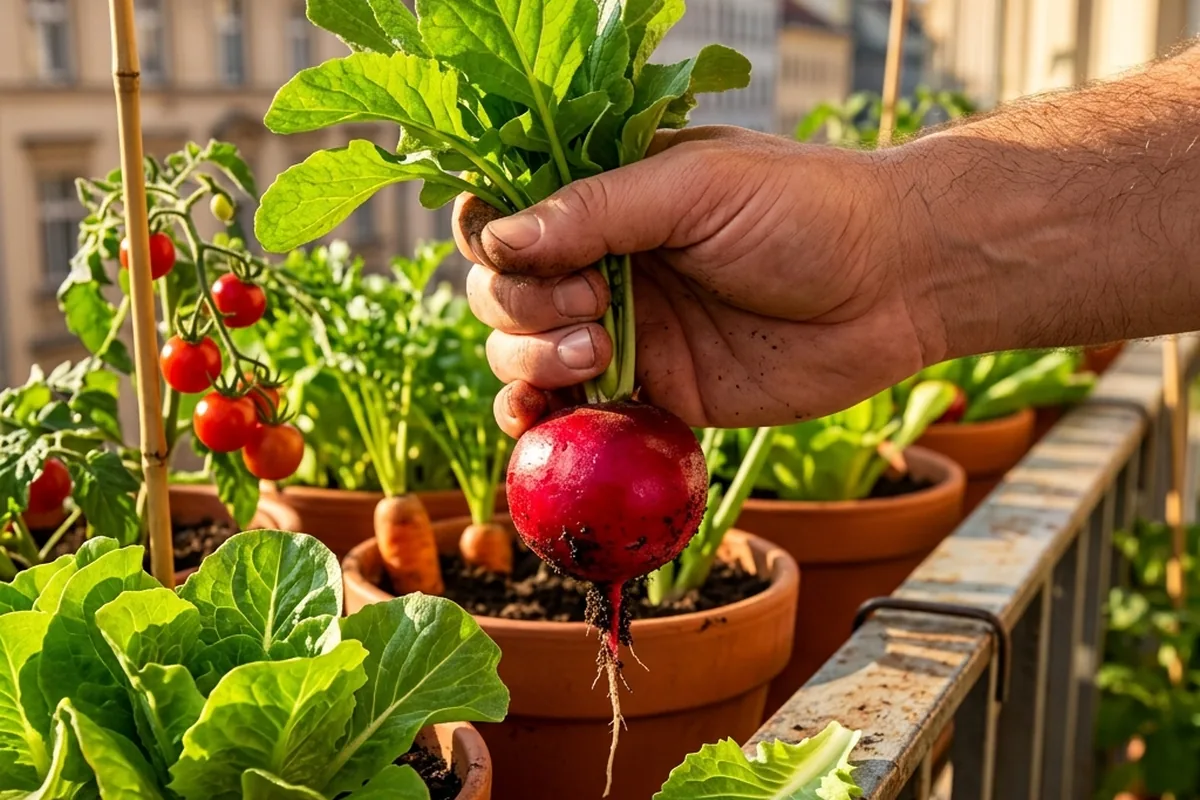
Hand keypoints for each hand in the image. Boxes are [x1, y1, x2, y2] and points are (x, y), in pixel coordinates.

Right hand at [455, 126, 939, 436]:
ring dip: (528, 363)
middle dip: (521, 307)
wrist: (896, 283)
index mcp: (607, 201)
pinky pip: (577, 419)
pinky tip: (541, 423)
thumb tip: (499, 240)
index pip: (505, 219)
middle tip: (591, 305)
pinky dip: (544, 425)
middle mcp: (605, 266)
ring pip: (523, 358)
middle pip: (502, 295)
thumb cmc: (806, 208)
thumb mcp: (697, 186)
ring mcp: (628, 334)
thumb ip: (598, 211)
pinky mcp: (657, 395)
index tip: (522, 256)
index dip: (491, 241)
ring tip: (592, 354)